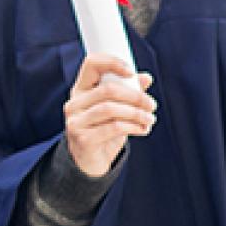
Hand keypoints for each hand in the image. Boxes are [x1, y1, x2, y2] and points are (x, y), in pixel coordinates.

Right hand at [63, 54, 155, 177]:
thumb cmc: (103, 130)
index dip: (112, 62)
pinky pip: (113, 127)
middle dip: (135, 96)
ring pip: (111, 109)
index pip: (91, 64)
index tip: (131, 72)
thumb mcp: (116, 110)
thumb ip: (129, 92)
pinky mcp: (83, 139)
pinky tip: (143, 129)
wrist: (90, 162)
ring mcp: (76, 122)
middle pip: (107, 90)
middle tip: (151, 105)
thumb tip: (146, 78)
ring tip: (150, 119)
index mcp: (80, 90)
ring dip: (137, 113)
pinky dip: (133, 127)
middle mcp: (74, 104)